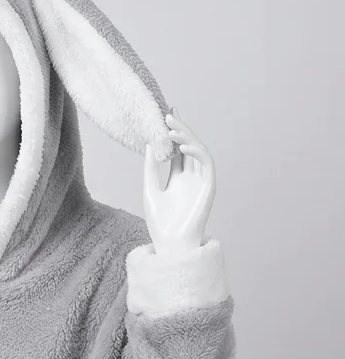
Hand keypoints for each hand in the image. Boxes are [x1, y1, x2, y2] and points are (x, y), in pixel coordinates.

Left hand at [144, 109, 215, 255]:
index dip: (173, 132)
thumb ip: (150, 168)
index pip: (177, 149)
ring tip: (171, 130)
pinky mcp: (209, 186)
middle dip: (180, 129)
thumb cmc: (159, 223)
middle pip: (188, 146)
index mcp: (178, 177)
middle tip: (168, 114)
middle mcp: (191, 176)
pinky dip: (197, 153)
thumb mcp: (150, 190)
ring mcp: (201, 180)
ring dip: (187, 138)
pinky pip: (207, 164)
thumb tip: (149, 143)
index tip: (165, 115)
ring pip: (198, 151)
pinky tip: (183, 147)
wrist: (171, 244)